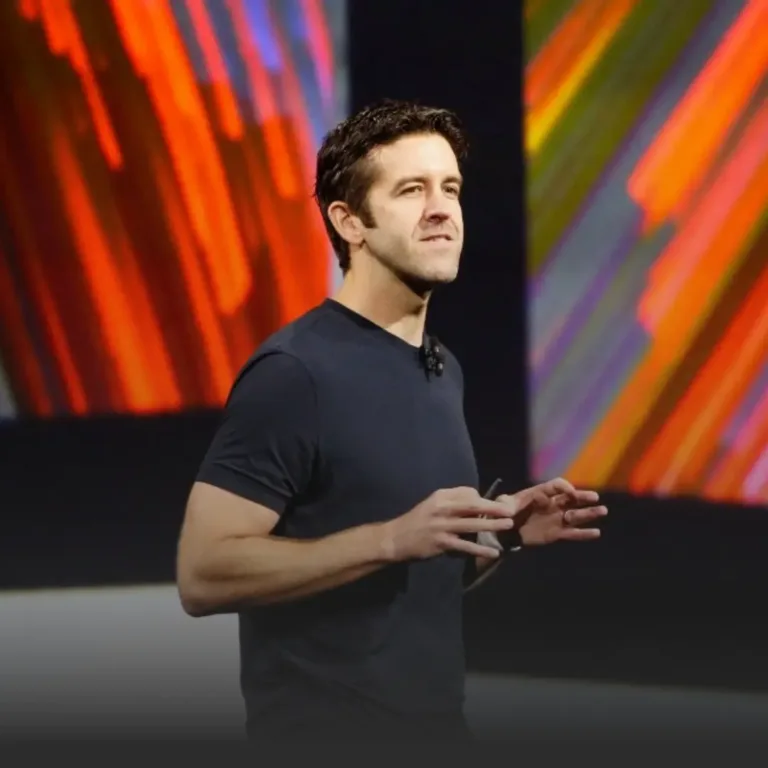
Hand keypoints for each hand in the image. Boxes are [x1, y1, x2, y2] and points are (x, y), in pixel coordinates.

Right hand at [383, 486, 520, 561]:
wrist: (396, 538)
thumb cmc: (418, 520)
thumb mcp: (432, 504)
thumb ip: (453, 501)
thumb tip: (478, 500)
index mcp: (440, 496)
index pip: (467, 493)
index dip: (484, 499)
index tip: (497, 505)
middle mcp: (441, 509)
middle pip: (472, 506)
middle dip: (493, 507)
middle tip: (511, 510)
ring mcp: (441, 526)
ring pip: (471, 525)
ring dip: (491, 525)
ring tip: (508, 525)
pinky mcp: (441, 543)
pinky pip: (465, 546)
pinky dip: (480, 549)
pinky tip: (493, 553)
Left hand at [497, 477, 606, 546]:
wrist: (506, 530)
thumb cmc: (506, 512)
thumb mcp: (502, 505)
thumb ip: (505, 503)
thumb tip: (507, 505)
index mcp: (540, 492)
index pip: (556, 486)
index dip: (564, 487)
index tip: (570, 492)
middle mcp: (552, 504)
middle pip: (570, 498)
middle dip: (582, 497)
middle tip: (595, 497)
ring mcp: (556, 518)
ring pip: (575, 515)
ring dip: (589, 513)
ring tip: (603, 511)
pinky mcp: (556, 532)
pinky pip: (572, 533)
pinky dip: (584, 534)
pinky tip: (596, 532)